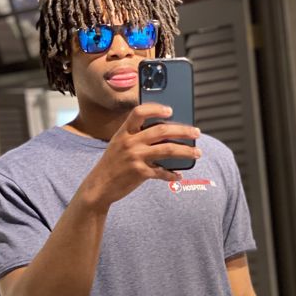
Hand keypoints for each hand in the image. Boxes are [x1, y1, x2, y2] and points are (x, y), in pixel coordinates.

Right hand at [78, 103, 201, 211]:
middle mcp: (130, 142)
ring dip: (186, 151)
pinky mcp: (140, 173)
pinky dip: (172, 175)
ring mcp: (135, 157)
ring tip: (197, 152)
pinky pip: (162, 172)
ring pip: (167, 150)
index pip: (139, 112)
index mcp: (124, 132)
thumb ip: (136, 138)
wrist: (99, 186)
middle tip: (196, 132)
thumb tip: (166, 136)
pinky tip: (179, 175)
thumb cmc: (112, 164)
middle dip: (183, 130)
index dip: (156, 109)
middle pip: (161, 131)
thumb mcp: (118, 145)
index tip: (171, 110)